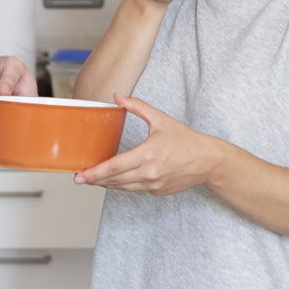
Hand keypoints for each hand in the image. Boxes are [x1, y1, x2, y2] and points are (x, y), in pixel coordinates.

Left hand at [74, 93, 218, 194]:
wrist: (208, 161)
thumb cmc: (186, 140)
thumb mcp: (161, 119)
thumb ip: (137, 107)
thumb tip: (118, 97)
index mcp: (147, 155)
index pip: (114, 167)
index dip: (94, 173)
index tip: (80, 176)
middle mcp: (149, 173)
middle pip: (114, 181)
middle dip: (96, 180)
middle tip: (81, 178)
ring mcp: (154, 185)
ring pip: (123, 188)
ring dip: (108, 184)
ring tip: (96, 179)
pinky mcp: (158, 192)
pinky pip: (136, 189)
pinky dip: (126, 184)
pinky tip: (120, 178)